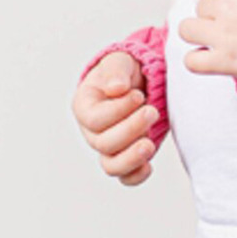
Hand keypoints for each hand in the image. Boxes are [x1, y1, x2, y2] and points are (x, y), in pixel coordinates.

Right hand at [73, 51, 160, 186]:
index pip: (94, 119)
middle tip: (152, 112)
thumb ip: (115, 71)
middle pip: (104, 143)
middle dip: (131, 129)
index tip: (138, 96)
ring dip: (131, 157)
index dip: (117, 111)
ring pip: (111, 165)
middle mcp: (92, 131)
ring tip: (150, 144)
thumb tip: (117, 88)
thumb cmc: (124, 72)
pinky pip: (126, 176)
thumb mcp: (119, 61)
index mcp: (84, 106)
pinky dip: (137, 175)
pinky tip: (149, 166)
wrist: (141, 81)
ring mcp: (109, 148)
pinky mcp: (127, 157)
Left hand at [178, 0, 236, 86]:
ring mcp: (225, 35)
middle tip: (234, 23)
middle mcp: (227, 5)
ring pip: (188, 29)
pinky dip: (198, 62)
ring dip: (200, 34)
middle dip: (216, 14)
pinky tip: (210, 61)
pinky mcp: (228, 62)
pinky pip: (192, 62)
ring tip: (215, 40)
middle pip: (202, 6)